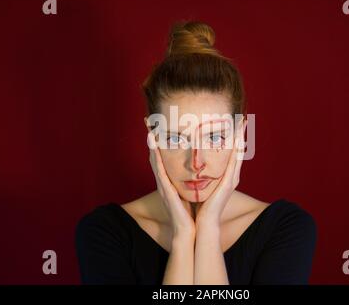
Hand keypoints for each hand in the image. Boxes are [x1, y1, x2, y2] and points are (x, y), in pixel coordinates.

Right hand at [145, 120, 195, 238]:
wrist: (191, 228)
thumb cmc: (192, 209)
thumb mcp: (191, 189)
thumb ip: (192, 177)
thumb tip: (201, 165)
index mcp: (170, 178)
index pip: (164, 155)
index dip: (160, 140)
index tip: (157, 125)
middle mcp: (164, 179)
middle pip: (155, 154)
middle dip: (151, 138)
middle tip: (147, 121)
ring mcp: (163, 185)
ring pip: (155, 161)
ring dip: (151, 145)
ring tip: (148, 130)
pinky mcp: (165, 190)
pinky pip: (159, 172)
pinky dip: (155, 159)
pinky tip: (154, 149)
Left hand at [195, 118, 247, 227]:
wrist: (203, 223)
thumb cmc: (200, 205)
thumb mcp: (200, 185)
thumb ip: (200, 175)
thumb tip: (192, 165)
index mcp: (225, 176)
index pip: (230, 152)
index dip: (233, 138)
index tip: (233, 123)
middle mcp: (231, 176)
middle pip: (238, 150)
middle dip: (240, 134)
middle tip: (242, 118)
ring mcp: (232, 179)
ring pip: (239, 154)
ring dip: (241, 138)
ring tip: (242, 123)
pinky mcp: (230, 183)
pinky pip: (235, 163)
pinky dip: (237, 150)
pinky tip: (237, 139)